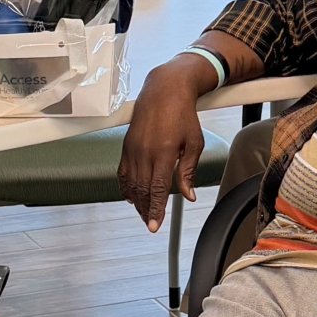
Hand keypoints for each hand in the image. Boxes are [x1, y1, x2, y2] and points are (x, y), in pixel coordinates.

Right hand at [118, 53, 218, 231]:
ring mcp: (132, 149)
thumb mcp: (194, 143)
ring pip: (131, 183)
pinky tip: (130, 196)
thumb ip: (188, 171)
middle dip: (145, 209)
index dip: (155, 209)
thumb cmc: (182, 115)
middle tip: (150, 223)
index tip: (154, 225)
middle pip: (141, 189)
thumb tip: (189, 195)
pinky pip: (122, 172)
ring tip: (142, 212)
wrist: (164, 91)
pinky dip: (125, 187)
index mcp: (163, 152)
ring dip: (136, 201)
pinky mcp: (126, 146)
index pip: (157, 189)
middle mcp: (144, 152)